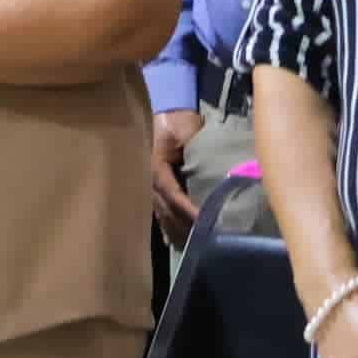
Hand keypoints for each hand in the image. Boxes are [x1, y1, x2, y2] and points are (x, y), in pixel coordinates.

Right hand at [152, 108, 203, 242]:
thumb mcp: (186, 131)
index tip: (206, 222)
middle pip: (167, 211)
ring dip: (177, 230)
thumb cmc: (175, 121)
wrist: (163, 111)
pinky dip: (168, 226)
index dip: (189, 211)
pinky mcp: (152, 187)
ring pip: (162, 215)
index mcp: (155, 169)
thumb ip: (194, 150)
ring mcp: (148, 186)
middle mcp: (149, 181)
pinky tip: (173, 240)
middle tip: (206, 241)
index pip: (174, 196)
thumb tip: (209, 171)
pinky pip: (159, 211)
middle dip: (185, 227)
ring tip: (193, 245)